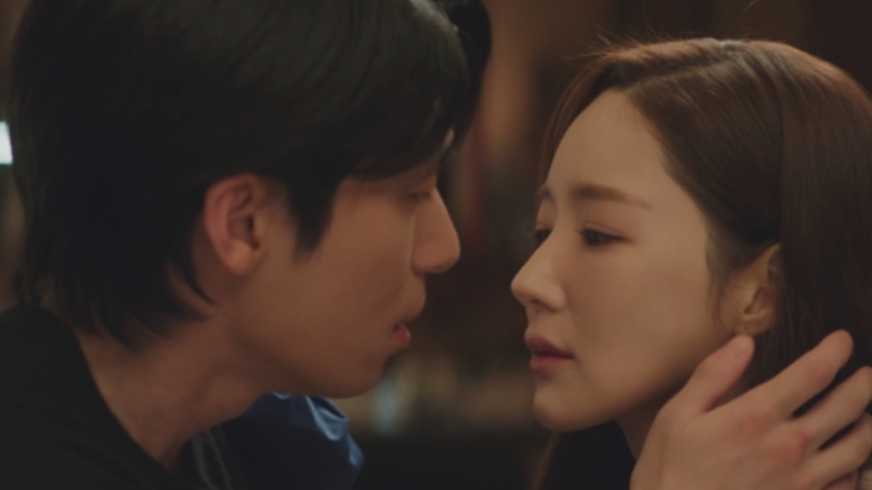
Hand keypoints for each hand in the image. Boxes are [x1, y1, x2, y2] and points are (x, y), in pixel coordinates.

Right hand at [632, 330, 871, 489]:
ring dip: (867, 425)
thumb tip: (743, 342)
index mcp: (757, 416)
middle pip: (847, 407)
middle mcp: (789, 447)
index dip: (835, 351)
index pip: (813, 373)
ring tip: (865, 414)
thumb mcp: (676, 416)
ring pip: (858, 448)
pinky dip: (854, 469)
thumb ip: (712, 376)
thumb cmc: (669, 473)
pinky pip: (846, 485)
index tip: (842, 339)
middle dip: (863, 384)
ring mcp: (802, 482)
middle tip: (866, 374)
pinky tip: (847, 462)